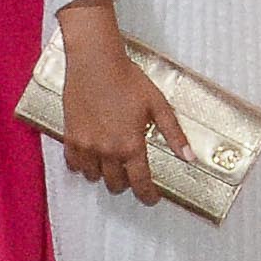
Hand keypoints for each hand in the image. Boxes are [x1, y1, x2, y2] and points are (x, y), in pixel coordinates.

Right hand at [56, 15, 187, 204]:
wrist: (95, 62)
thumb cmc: (128, 80)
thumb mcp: (158, 105)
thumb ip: (174, 134)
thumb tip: (190, 157)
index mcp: (131, 145)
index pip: (140, 183)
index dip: (147, 195)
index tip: (151, 199)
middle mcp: (107, 150)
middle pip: (116, 184)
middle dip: (126, 183)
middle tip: (131, 173)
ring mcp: (86, 145)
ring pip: (94, 177)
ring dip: (104, 175)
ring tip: (111, 163)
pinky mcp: (70, 136)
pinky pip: (73, 164)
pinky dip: (82, 166)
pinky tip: (90, 158)